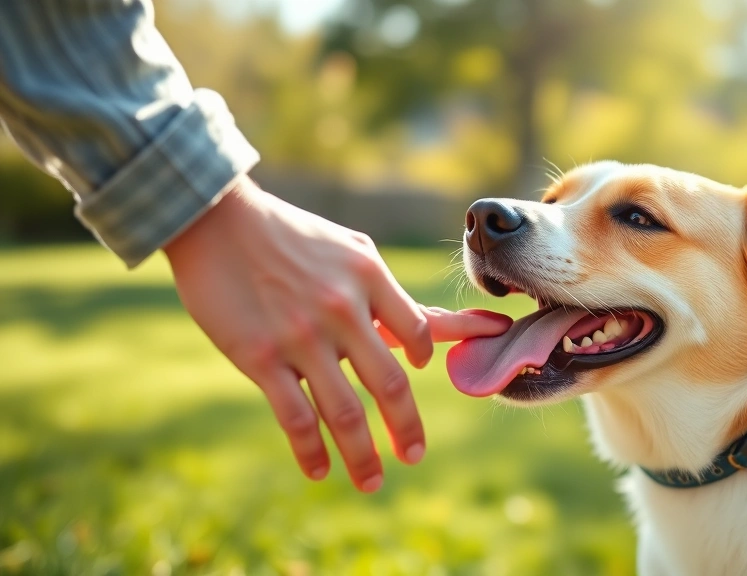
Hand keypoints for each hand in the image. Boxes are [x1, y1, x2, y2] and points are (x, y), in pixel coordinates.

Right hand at [163, 176, 510, 490]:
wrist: (217, 220)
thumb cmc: (291, 236)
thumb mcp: (350, 250)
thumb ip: (387, 293)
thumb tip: (429, 332)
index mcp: (370, 278)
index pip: (417, 333)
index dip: (420, 360)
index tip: (414, 376)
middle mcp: (343, 310)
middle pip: (390, 385)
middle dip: (406, 428)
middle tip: (413, 455)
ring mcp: (301, 337)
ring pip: (345, 413)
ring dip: (363, 456)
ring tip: (372, 481)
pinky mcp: (261, 357)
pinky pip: (295, 418)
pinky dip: (310, 452)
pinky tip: (319, 471)